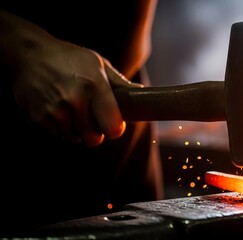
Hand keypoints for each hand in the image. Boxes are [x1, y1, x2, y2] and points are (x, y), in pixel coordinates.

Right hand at [12, 37, 141, 146]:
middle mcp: (74, 101)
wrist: (29, 54)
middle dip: (97, 132)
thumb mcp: (98, 64)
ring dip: (78, 130)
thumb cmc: (69, 58)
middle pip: (95, 139)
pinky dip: (62, 127)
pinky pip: (59, 134)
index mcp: (94, 86)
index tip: (114, 123)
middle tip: (94, 117)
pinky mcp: (39, 118)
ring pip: (76, 138)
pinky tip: (60, 108)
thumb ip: (119, 83)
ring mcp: (55, 111)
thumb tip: (141, 93)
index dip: (116, 128)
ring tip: (75, 109)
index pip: (113, 126)